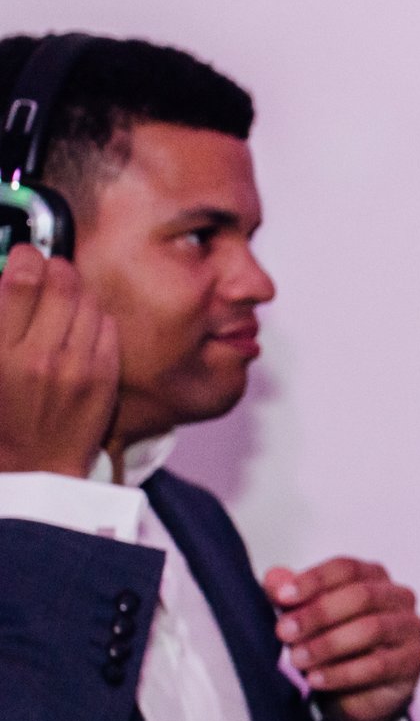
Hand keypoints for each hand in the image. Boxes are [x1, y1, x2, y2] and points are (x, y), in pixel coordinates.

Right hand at [0, 244, 118, 476]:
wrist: (34, 465)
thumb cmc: (2, 416)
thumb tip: (9, 278)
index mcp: (0, 352)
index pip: (19, 282)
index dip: (26, 257)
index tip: (26, 255)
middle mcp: (40, 357)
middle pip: (61, 283)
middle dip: (57, 267)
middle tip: (52, 269)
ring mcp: (78, 367)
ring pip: (89, 300)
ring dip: (78, 290)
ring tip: (67, 297)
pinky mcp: (105, 377)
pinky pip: (108, 325)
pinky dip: (96, 317)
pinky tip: (83, 325)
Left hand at [264, 558, 419, 720]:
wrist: (355, 692)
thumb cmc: (331, 643)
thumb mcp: (304, 617)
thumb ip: (289, 596)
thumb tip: (275, 579)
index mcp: (373, 577)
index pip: (346, 569)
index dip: (313, 580)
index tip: (282, 597)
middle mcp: (398, 598)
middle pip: (362, 596)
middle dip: (318, 614)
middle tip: (284, 632)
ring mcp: (410, 630)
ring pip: (372, 629)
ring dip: (328, 644)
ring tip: (297, 659)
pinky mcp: (412, 663)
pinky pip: (379, 666)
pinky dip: (342, 674)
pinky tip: (316, 680)